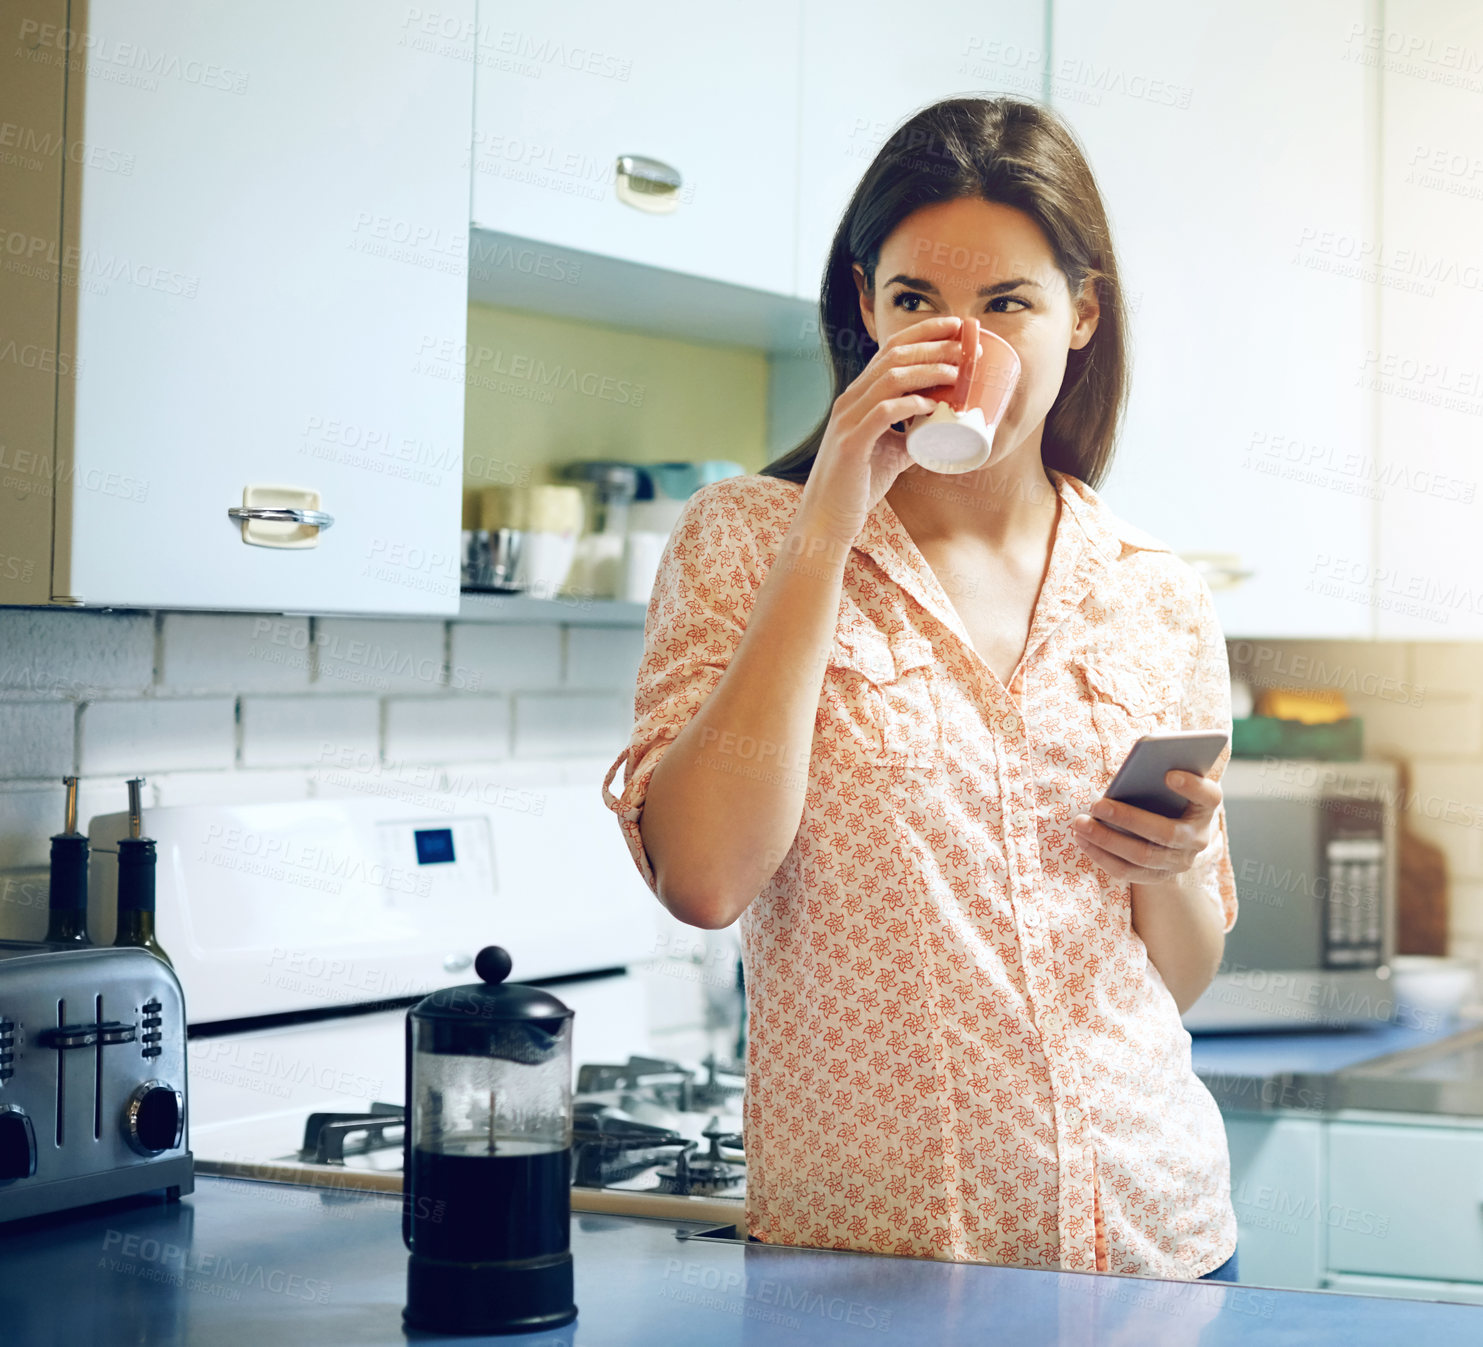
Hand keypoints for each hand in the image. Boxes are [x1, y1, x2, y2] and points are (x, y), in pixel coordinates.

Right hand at [795, 314, 967, 548]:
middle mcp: (850, 401)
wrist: (827, 517)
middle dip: (932, 345)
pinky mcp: (852, 443)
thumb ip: (911, 436)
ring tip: (957, 372)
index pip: (891, 350)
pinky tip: (930, 405)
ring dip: (927, 371)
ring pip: (889, 379)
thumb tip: (943, 428)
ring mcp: (848, 420)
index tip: (956, 327)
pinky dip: (909, 404)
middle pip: (893, 357)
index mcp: (858, 397)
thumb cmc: (857, 485)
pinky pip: (882, 413)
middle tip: (966, 346)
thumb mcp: (890, 453)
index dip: (924, 333)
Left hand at [1071, 771, 1221, 883]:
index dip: (1193, 786)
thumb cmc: (1163, 795)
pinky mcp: (1158, 876)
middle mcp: (1198, 838)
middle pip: (1167, 833)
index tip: (1169, 774)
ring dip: (1106, 840)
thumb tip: (1131, 770)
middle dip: (1128, 819)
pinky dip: (1101, 855)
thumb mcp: (1166, 783)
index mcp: (1205, 807)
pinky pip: (1127, 871)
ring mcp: (1179, 862)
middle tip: (1095, 805)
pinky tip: (1081, 839)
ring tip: (1080, 823)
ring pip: (1143, 856)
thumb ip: (1155, 774)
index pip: (1209, 796)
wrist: (1170, 834)